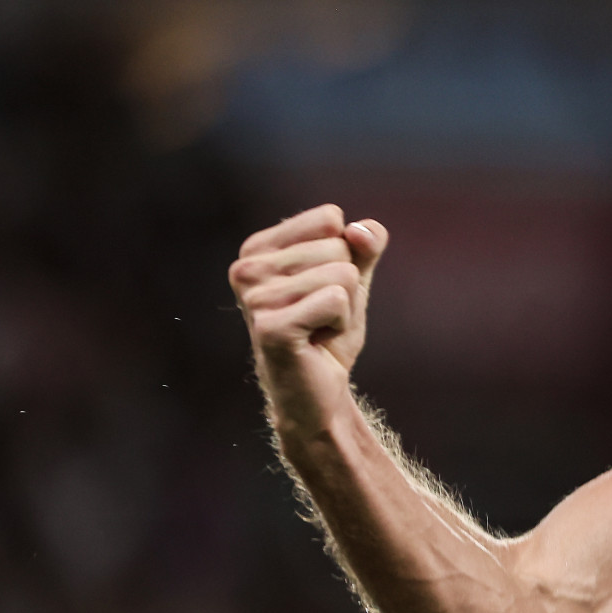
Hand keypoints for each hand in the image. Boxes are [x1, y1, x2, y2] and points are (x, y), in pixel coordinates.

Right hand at [228, 204, 387, 434]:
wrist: (320, 392)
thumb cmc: (329, 332)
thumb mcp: (354, 279)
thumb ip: (365, 245)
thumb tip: (361, 229)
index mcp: (257, 248)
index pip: (330, 219)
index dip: (344, 257)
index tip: (322, 290)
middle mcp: (246, 268)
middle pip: (339, 247)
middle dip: (347, 287)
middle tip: (321, 316)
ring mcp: (254, 298)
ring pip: (342, 274)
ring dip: (345, 308)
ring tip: (318, 329)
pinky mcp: (271, 326)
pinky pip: (337, 300)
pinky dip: (341, 324)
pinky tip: (316, 341)